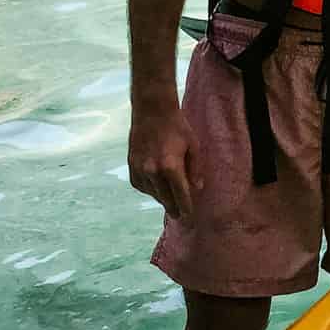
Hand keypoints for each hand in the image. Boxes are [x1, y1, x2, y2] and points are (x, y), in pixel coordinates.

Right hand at [128, 99, 202, 219]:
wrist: (151, 112)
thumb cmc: (177, 127)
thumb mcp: (193, 146)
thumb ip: (195, 169)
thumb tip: (197, 189)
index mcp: (171, 167)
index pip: (181, 195)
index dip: (186, 208)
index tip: (189, 218)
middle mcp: (153, 172)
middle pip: (165, 199)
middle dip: (174, 208)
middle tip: (180, 216)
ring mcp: (140, 170)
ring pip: (153, 193)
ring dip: (162, 198)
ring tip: (170, 200)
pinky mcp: (131, 168)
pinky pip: (142, 186)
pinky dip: (150, 189)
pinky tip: (157, 187)